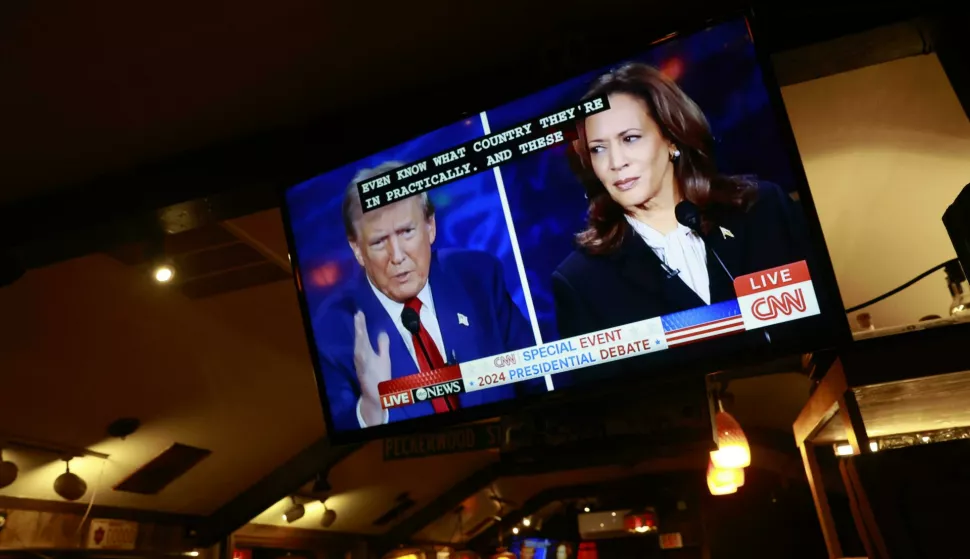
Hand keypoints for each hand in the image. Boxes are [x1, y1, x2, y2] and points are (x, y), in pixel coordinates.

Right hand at [353, 311, 390, 425]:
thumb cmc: (379, 375)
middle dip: (359, 328)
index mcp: (366, 352)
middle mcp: (362, 356)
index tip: (360, 313)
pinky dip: (360, 355)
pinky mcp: (364, 373)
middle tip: (358, 314)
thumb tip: (382, 331)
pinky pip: (362, 363)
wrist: (376, 395)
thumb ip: (383, 345)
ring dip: (359, 337)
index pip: (363, 336)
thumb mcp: (383, 357)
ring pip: (359, 349)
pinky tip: (360, 347)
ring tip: (358, 325)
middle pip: (360, 340)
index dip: (361, 325)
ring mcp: (362, 365)